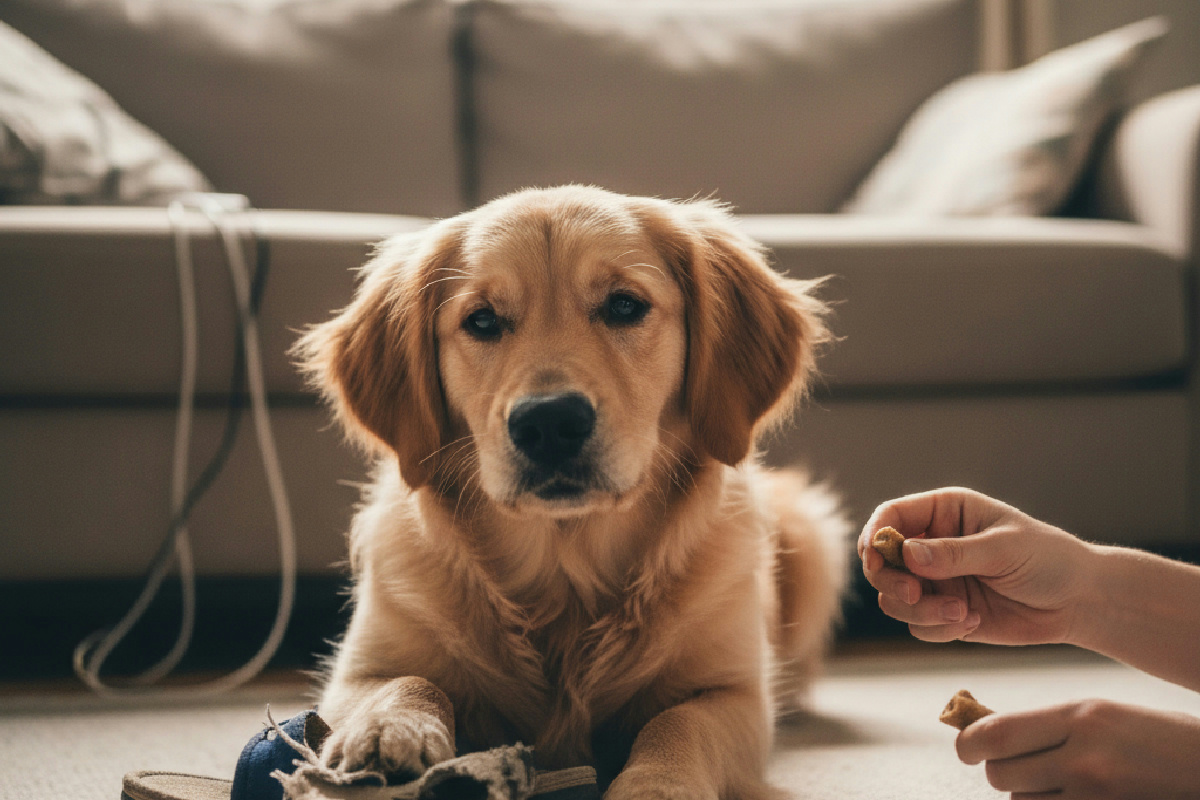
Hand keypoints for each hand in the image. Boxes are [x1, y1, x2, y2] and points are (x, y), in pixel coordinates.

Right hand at [858, 487, 1094, 644]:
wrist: (1079, 602)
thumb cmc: (1048, 559)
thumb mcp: (1004, 549)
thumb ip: (954, 553)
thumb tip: (906, 554)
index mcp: (944, 512)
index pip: (890, 516)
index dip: (876, 536)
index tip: (876, 559)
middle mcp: (931, 544)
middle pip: (881, 561)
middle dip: (891, 582)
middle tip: (915, 595)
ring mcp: (935, 580)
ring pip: (894, 599)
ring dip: (920, 611)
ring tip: (960, 613)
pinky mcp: (943, 612)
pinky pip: (918, 626)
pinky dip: (938, 629)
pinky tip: (972, 621)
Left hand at [957, 700, 1199, 798]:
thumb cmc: (1154, 739)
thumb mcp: (1100, 714)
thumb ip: (1045, 724)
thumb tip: (981, 730)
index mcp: (1081, 718)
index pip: (996, 733)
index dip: (969, 742)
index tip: (966, 746)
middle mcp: (1084, 759)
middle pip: (1000, 775)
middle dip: (1000, 771)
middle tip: (1022, 764)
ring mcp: (1095, 797)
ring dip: (1028, 795)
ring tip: (1061, 781)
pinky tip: (1073, 796)